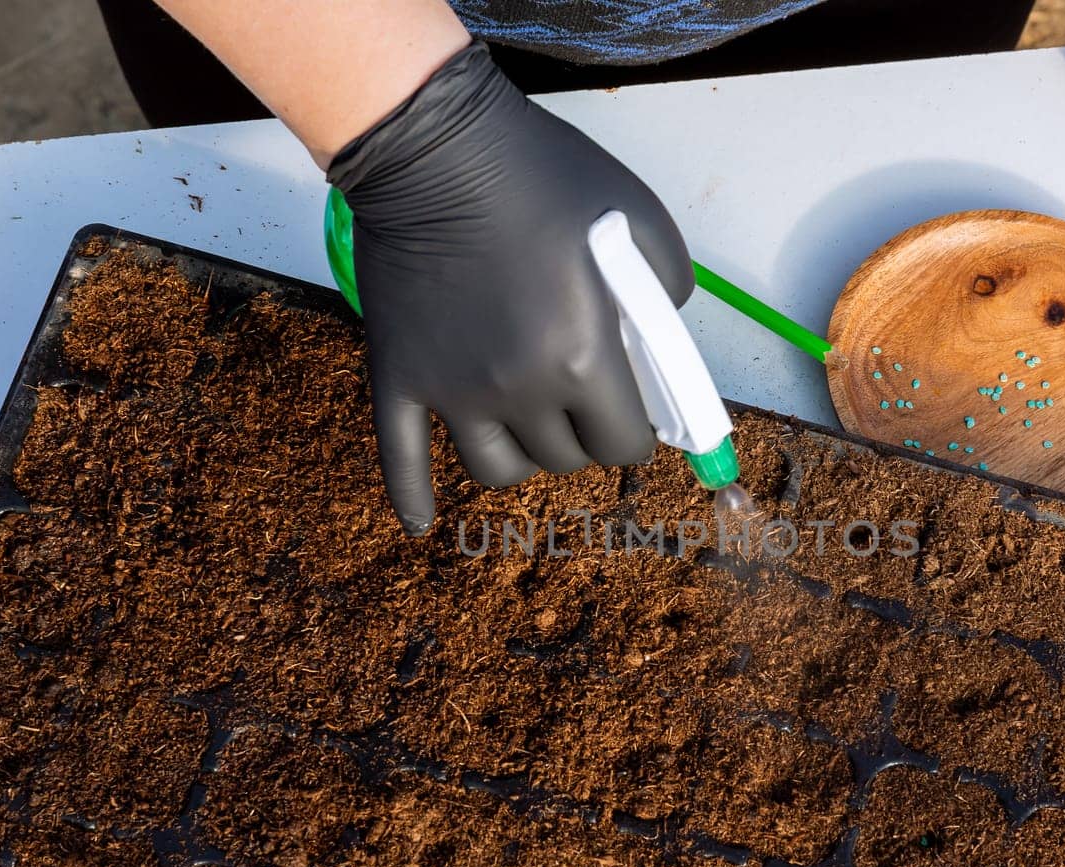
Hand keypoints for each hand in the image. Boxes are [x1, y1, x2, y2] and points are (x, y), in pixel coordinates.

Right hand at [329, 41, 692, 533]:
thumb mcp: (643, 224)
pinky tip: (421, 522)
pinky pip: (401, 459)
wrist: (436, 145)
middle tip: (577, 394)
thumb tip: (657, 350)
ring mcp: (452, 390)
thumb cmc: (546, 176)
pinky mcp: (399, 376)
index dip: (633, 431)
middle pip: (562, 459)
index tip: (630, 408)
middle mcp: (517, 390)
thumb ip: (665, 300)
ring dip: (519, 452)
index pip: (623, 446)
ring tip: (524, 420)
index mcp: (582, 360)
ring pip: (496, 469)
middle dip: (580, 433)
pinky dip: (412, 496)